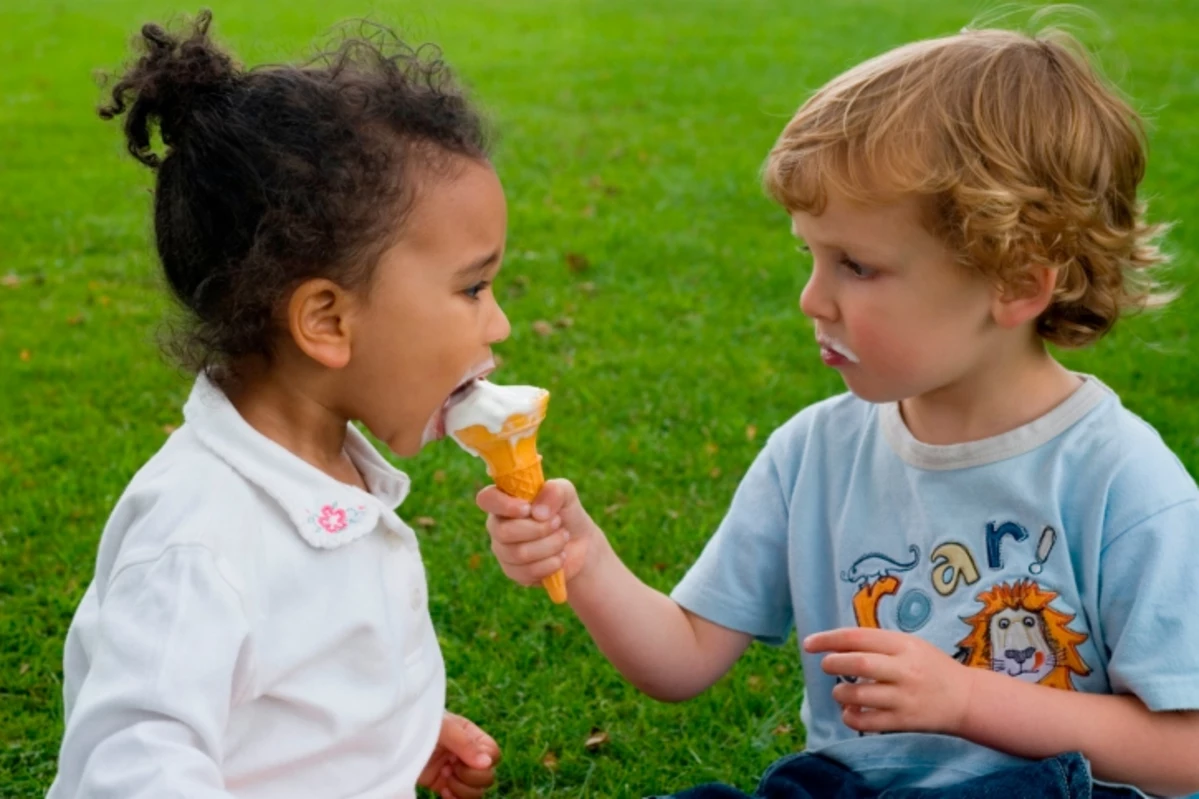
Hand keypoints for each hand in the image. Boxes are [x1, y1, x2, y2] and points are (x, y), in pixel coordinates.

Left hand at [417, 712, 500, 798]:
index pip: (493, 754)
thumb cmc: (417, 723)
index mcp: (470, 735)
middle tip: (450, 768)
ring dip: (462, 789)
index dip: (483, 762)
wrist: (390, 736)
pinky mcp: (441, 784)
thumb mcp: (443, 727)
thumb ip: (465, 743)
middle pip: (488, 776)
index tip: (459, 758)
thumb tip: (487, 763)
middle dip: (471, 777)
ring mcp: (454, 770)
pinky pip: (460, 798)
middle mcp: (466, 754)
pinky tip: (444, 791)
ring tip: (445, 778)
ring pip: (476, 791)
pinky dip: (456, 798)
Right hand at [476, 478, 601, 587]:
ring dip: (550, 545)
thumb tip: (537, 513)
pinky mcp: (513, 572)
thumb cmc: (566, 512)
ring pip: (519, 553)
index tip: (527, 509)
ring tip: (563, 537)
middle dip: (539, 529)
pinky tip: (560, 556)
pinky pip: (527, 572)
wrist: (579, 544)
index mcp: (504, 500)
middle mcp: (497, 525)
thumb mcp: (566, 493)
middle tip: (557, 522)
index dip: (503, 505)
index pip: (486, 499)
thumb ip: (554, 491)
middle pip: (503, 532)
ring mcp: (503, 550)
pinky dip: (551, 563)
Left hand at [804, 627, 975, 734]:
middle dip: (833, 663)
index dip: (828, 639)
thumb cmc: (931, 667)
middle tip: (826, 665)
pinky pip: (868, 722)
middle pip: (858, 663)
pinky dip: (851, 718)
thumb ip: (878, 643)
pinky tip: (850, 712)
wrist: (966, 699)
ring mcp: (904, 697)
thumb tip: (835, 644)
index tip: (809, 644)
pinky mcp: (904, 722)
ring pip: (860, 695)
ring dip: (840, 693)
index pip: (858, 637)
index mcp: (903, 645)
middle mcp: (904, 670)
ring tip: (841, 691)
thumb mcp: (909, 645)